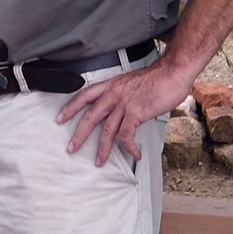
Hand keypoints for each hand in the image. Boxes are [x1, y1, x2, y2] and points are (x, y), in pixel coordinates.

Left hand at [57, 60, 188, 166]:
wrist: (171, 73)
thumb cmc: (156, 78)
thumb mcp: (131, 83)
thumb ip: (122, 95)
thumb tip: (119, 110)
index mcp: (111, 85)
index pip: (84, 96)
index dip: (71, 107)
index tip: (61, 118)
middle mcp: (114, 94)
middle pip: (90, 116)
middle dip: (79, 134)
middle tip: (71, 147)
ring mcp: (124, 104)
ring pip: (107, 130)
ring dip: (102, 148)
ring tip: (99, 160)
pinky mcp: (136, 113)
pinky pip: (127, 135)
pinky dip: (130, 148)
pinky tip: (134, 154)